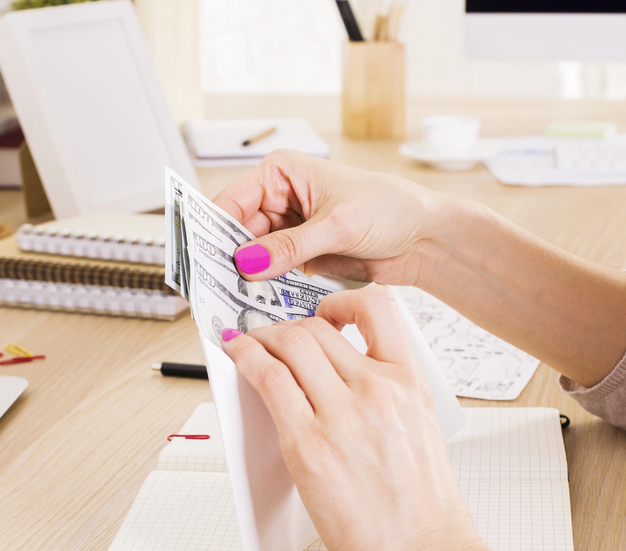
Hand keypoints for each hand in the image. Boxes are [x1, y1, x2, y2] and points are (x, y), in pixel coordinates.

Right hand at [213, 149, 476, 286]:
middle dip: (230, 259)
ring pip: (252, 257)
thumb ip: (289, 247)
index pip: (233, 200)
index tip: (203, 258)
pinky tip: (261, 302)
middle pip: (237, 232)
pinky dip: (267, 288)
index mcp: (282, 173)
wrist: (423, 238)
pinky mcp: (300, 256)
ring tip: (238, 298)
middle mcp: (280, 199)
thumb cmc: (389, 209)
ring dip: (248, 278)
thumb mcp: (336, 226)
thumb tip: (247, 263)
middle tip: (219, 287)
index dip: (214, 229)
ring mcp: (289, 230)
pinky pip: (273, 274)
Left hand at [220, 285, 484, 550]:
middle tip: (271, 337)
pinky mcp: (309, 445)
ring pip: (290, 344)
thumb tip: (338, 383)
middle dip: (286, 327)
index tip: (324, 312)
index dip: (341, 302)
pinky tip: (237, 357)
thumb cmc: (425, 514)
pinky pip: (269, 379)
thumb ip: (384, 400)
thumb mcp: (419, 435)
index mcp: (411, 385)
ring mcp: (343, 415)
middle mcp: (378, 389)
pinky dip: (245, 359)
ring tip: (249, 345)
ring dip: (261, 338)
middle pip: (317, 328)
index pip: (378, 309)